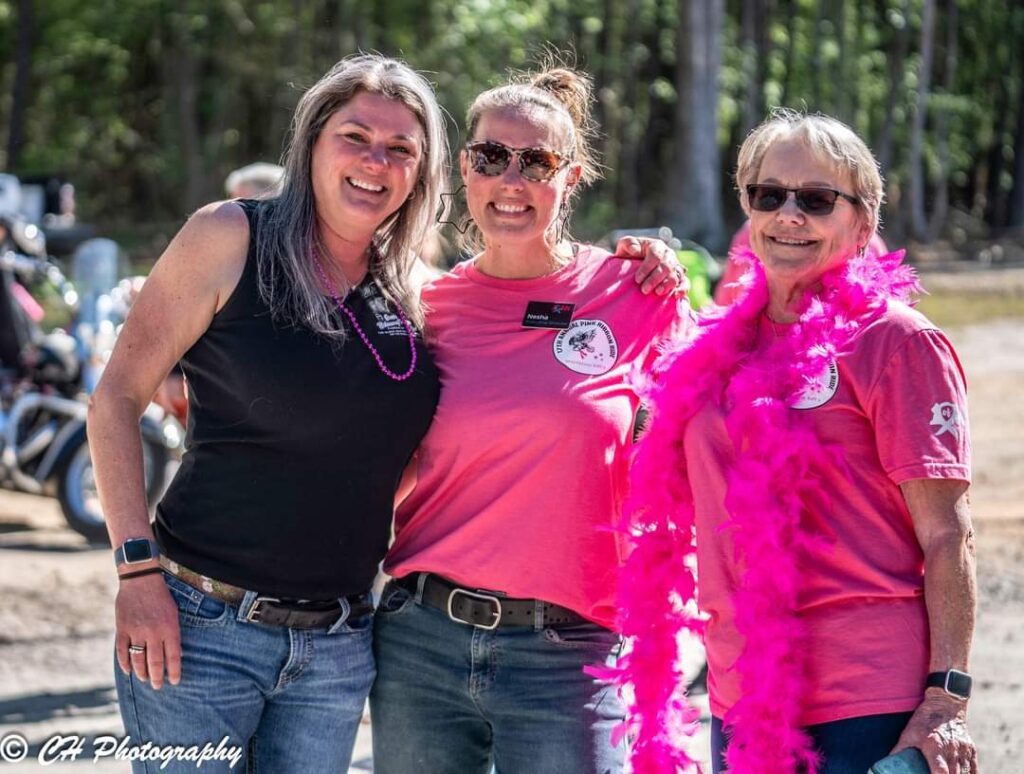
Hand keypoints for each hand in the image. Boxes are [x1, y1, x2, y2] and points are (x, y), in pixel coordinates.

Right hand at [115, 572, 181, 689]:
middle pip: (155, 662)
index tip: (175, 682)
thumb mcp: (174, 613)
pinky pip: (122, 651)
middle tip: (157, 686)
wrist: (141, 580)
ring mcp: (136, 631)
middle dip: (157, 677)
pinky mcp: (122, 629)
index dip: (174, 671)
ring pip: (138, 659)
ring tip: (144, 678)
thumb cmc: (161, 597)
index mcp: (170, 628)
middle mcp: (154, 632)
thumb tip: (176, 654)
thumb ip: (173, 633)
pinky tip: (128, 670)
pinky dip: (124, 663)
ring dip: (141, 672)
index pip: (174, 656)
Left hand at [613, 236, 688, 296]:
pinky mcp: (678, 278)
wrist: (632, 266)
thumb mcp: (624, 245)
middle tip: (644, 290)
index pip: (655, 256)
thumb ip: (628, 243)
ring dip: (667, 285)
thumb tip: (636, 251)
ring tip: (657, 292)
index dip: (647, 268)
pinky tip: (675, 295)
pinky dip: (682, 289)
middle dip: (655, 279)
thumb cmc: (628, 255)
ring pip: (676, 276)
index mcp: (657, 246)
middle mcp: (669, 256)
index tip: (637, 279)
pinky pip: (685, 283)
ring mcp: (675, 267)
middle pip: (666, 267)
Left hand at [891, 691, 976, 773]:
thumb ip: (901, 749)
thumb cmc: (925, 719)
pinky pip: (974, 769)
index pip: (941, 772)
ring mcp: (963, 751)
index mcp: (935, 747)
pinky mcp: (971, 750)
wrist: (945, 704)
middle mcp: (952, 750)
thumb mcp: (909, 733)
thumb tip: (890, 762)